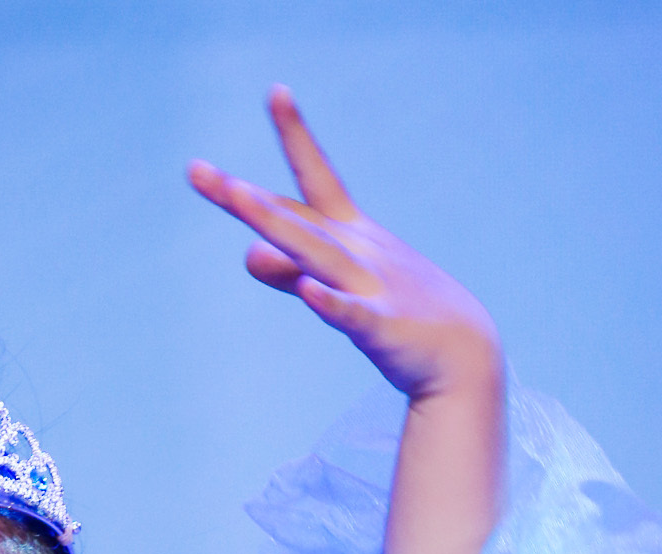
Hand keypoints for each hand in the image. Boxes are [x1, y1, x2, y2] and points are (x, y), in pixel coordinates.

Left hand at [189, 90, 500, 405]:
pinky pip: (353, 316)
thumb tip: (248, 254)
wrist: (464, 355)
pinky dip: (331, 303)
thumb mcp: (338, 284)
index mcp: (348, 234)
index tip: (277, 90)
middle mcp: (357, 250)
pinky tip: (309, 290)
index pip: (314, 180)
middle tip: (197, 171)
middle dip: (247, 200)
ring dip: (279, 230)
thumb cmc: (399, 312)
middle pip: (293, 219)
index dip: (296, 136)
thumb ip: (288, 270)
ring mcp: (371, 287)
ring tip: (240, 201)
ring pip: (317, 255)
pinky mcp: (384, 329)